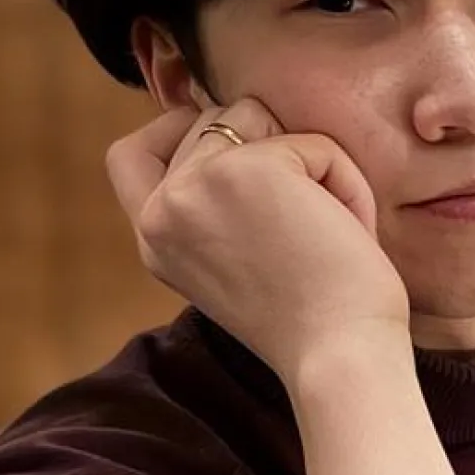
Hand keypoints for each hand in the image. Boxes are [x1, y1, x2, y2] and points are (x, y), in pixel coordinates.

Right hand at [106, 99, 411, 392]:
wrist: (339, 359)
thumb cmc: (311, 319)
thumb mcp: (231, 260)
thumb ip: (212, 205)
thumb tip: (231, 122)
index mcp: (155, 240)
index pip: (128, 156)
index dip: (174, 129)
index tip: (230, 141)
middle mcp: (163, 211)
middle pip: (209, 121)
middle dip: (268, 146)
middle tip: (304, 217)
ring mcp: (198, 185)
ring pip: (257, 115)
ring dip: (309, 159)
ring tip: (327, 224)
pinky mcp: (249, 168)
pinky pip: (312, 142)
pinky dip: (344, 179)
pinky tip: (347, 230)